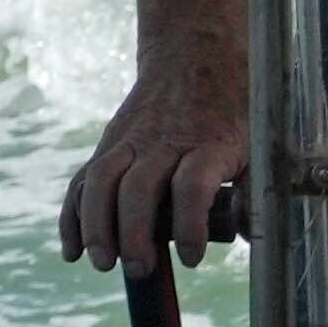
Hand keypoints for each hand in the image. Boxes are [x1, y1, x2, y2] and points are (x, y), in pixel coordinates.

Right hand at [55, 55, 263, 272]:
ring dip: (96, 224)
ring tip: (102, 262)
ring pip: (101, 180)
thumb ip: (254, 190)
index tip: (191, 259)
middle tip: (138, 269)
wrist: (194, 57)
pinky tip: (73, 249)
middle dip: (133, 233)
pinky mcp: (109, 145)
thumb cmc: (232, 111)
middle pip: (138, 187)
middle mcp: (162, 142)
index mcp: (206, 144)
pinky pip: (83, 180)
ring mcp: (129, 142)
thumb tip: (251, 236)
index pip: (191, 185)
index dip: (188, 225)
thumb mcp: (255, 144)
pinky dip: (73, 216)